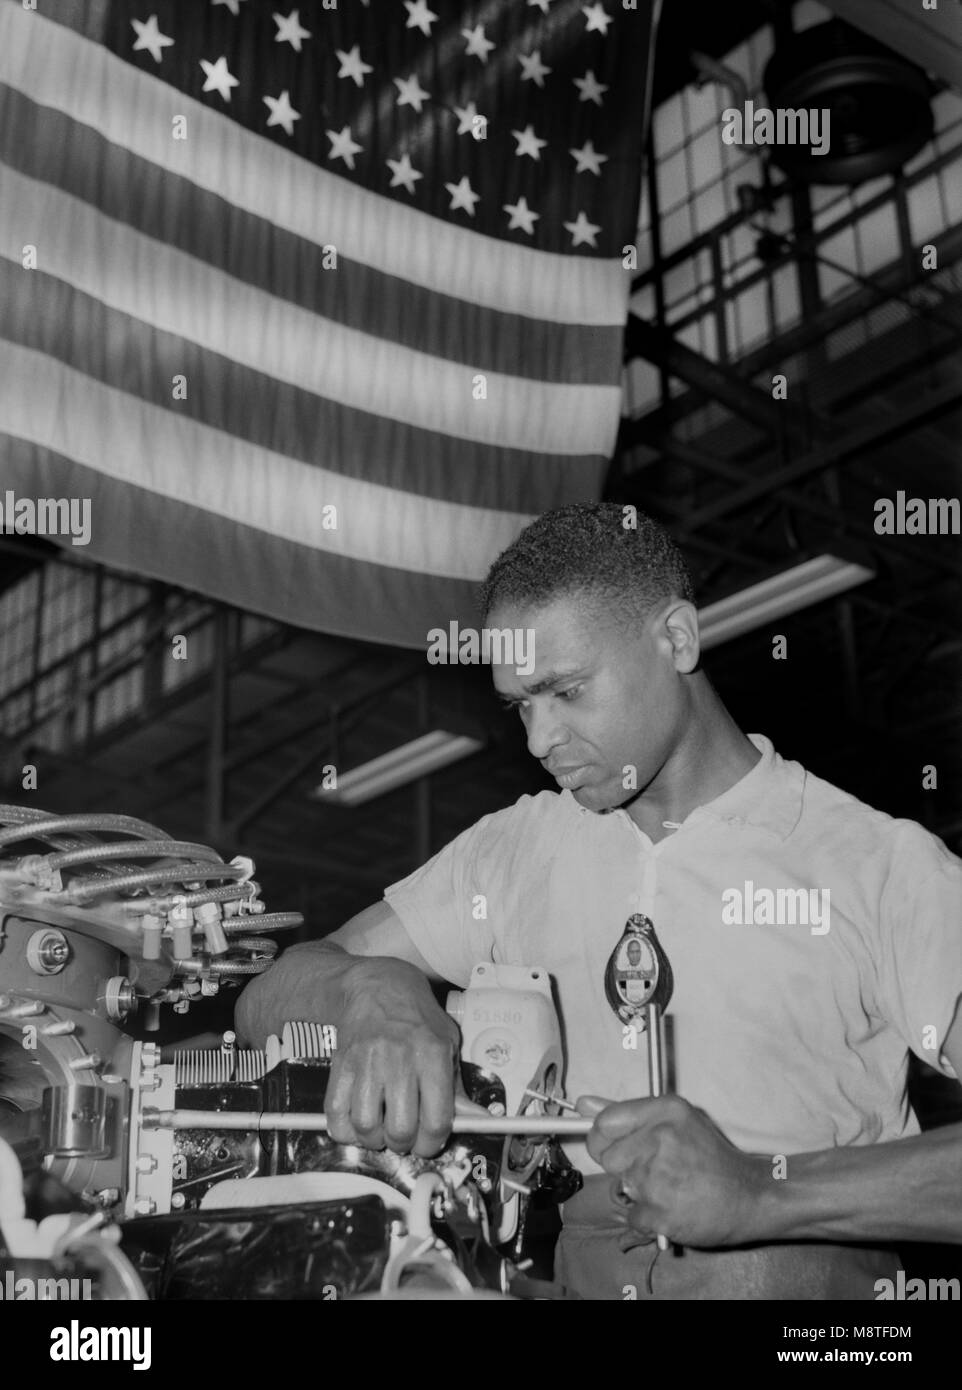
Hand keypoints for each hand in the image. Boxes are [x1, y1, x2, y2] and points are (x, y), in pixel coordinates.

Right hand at [325, 958, 460, 1156]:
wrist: (377, 988)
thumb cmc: (417, 1018)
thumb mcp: (449, 1044)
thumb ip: (457, 1088)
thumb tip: (476, 1122)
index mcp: (432, 1054)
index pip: (437, 1120)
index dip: (434, 1143)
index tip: (430, 1142)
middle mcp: (398, 1059)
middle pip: (400, 1130)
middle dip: (404, 1144)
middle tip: (405, 1136)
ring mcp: (366, 1062)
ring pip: (366, 1127)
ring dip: (375, 1139)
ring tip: (382, 1128)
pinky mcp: (341, 1065)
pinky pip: (336, 1115)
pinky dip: (346, 1130)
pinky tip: (359, 1122)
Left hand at [576, 1094, 769, 1247]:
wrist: (751, 1196)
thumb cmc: (712, 1157)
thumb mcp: (677, 1121)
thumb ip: (628, 1113)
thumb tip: (583, 1103)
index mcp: (665, 1110)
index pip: (605, 1122)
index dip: (602, 1138)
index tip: (612, 1146)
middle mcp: (660, 1139)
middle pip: (608, 1157)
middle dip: (625, 1167)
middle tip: (657, 1170)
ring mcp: (660, 1177)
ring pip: (621, 1187)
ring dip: (640, 1193)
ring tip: (671, 1187)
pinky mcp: (661, 1212)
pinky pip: (633, 1215)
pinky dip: (649, 1217)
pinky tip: (674, 1207)